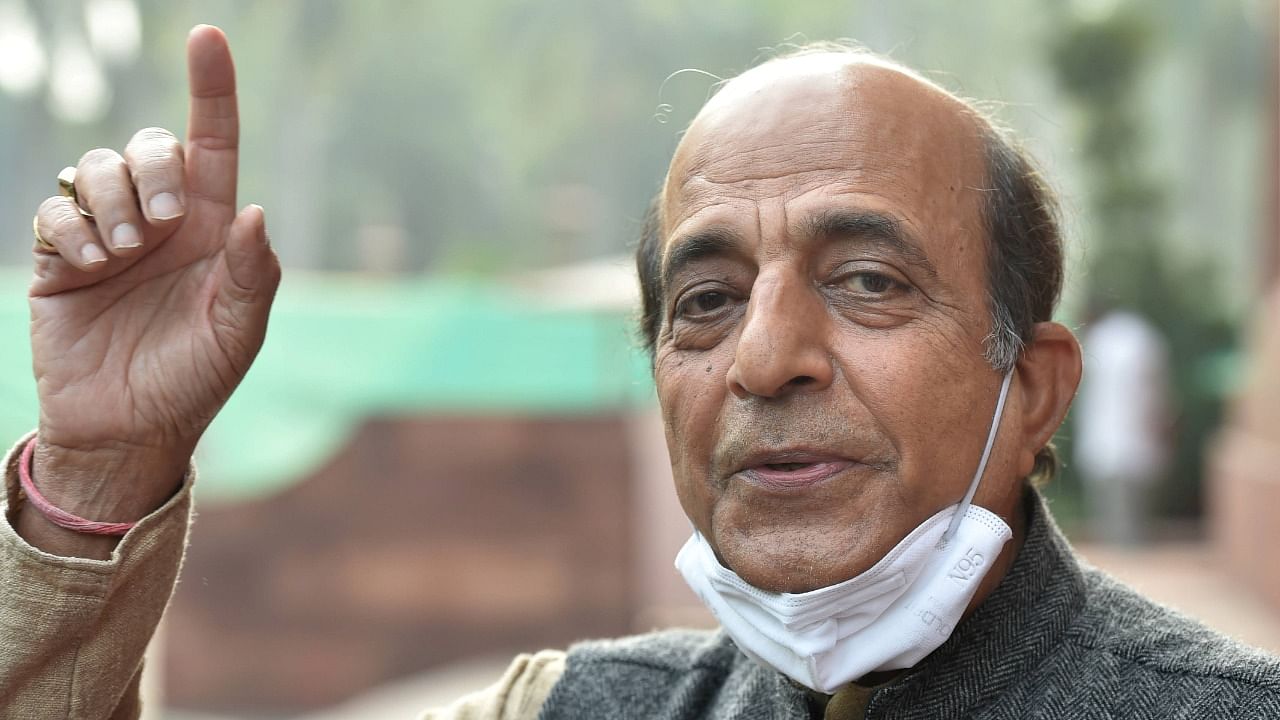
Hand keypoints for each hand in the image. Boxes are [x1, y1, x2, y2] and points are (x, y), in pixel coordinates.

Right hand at [21, 26, 278, 551]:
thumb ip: (255, 274)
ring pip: (95, 169)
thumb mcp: (239, 333)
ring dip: (112, 201)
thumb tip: (256, 212)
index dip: (212, 92)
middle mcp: (162, 224)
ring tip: (124, 255)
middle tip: (165, 225)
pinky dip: (73, 227)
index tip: (208, 37)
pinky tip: (92, 265)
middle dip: (152, 168)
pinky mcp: (62, 259)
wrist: (127, 431)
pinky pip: (55, 210)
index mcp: (213, 231)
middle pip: (149, 147)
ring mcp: (110, 237)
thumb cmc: (194, 382)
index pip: (213, 147)